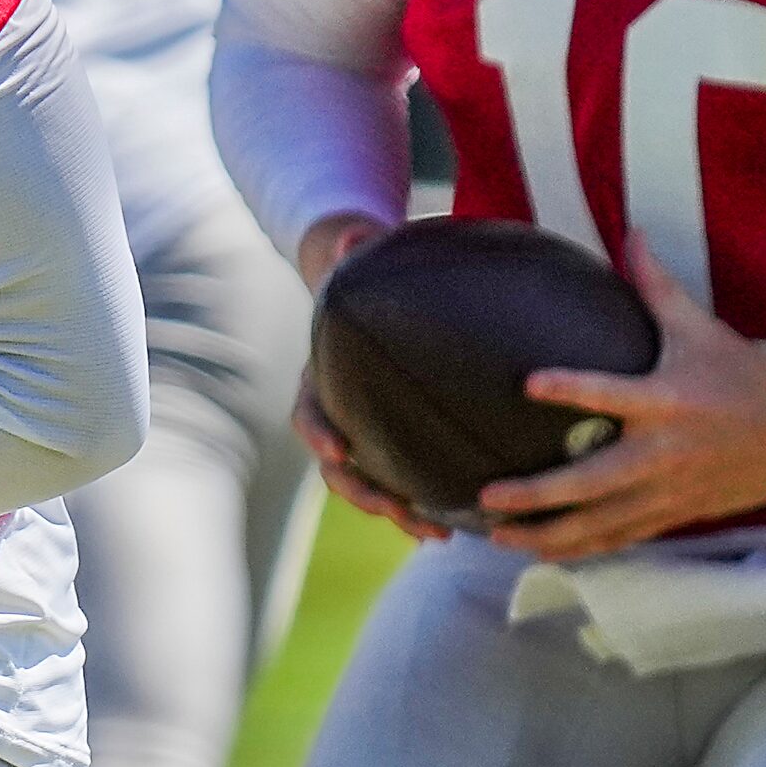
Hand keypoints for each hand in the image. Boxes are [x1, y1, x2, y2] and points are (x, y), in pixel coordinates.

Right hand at [290, 211, 451, 537]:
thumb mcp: (362, 256)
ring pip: (367, 486)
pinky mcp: (394, 444)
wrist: (371, 292)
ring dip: (396, 511)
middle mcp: (338, 411)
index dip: (317, 432)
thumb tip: (353, 234)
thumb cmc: (367, 272)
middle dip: (362, 491)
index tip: (337, 447)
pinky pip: (400, 485)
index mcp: (322, 373)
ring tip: (436, 532)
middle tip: (393, 508)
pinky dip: (421, 507)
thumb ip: (357, 248)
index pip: (306, 410)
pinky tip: (458, 527)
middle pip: (336, 466)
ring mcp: (364, 432)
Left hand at [479, 233, 765, 561]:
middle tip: (486, 495)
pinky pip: (622, 538)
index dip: (572, 389)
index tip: (528, 383)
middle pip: (593, 482)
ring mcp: (670, 494)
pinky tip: (544, 553)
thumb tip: (630, 231)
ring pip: (602, 525)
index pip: (613, 394)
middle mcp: (664, 454)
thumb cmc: (745, 374)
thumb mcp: (700, 327)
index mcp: (668, 401)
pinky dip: (583, 548)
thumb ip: (656, 284)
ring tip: (498, 537)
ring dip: (549, 535)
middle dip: (538, 494)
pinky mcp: (677, 516)